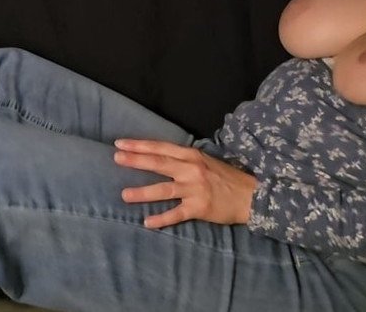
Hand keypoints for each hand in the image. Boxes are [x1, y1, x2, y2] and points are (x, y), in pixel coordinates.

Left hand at [113, 139, 256, 228]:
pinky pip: (176, 214)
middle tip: (116, 158)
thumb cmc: (225, 177)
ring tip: (124, 195)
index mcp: (192, 156)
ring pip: (164, 190)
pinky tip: (147, 222)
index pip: (161, 148)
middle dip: (136, 160)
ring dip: (143, 192)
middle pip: (159, 164)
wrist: (250, 195)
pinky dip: (161, 219)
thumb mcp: (205, 161)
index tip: (120, 143)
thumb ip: (184, 159)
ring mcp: (195, 189)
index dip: (140, 145)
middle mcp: (191, 170)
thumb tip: (160, 156)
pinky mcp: (199, 208)